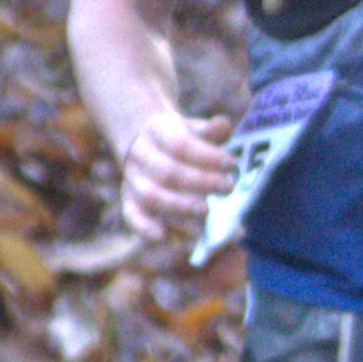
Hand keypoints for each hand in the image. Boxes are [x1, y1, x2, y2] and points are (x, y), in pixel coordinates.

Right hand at [117, 102, 235, 241]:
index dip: (207, 156)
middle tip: (229, 188)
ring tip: (207, 212)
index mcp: (157, 132)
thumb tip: (224, 125)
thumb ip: (210, 131)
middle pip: (168, 172)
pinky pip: (132, 216)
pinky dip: (145, 228)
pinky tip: (164, 236)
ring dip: (180, 207)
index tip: (231, 164)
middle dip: (201, 182)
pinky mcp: (130, 202)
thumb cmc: (181, 139)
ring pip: (151, 196)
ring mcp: (133, 180)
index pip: (180, 145)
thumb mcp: (194, 129)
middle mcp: (141, 156)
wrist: (147, 144)